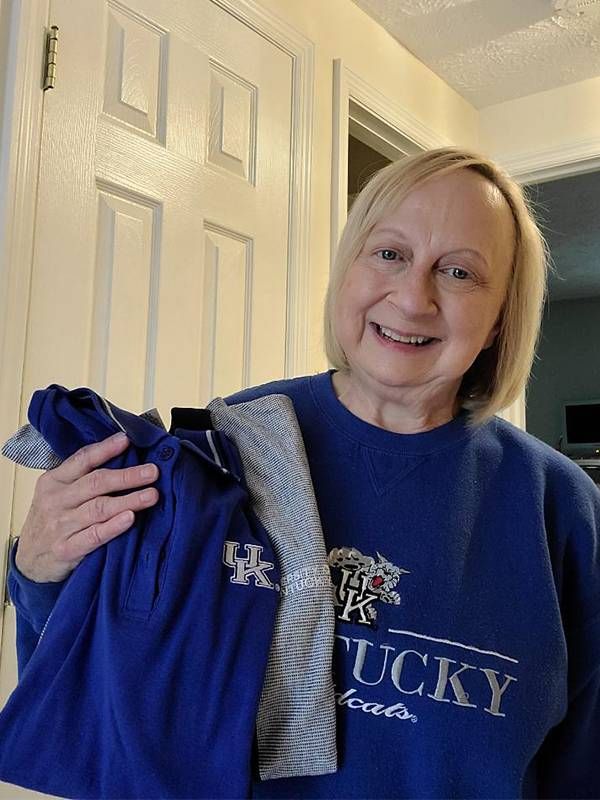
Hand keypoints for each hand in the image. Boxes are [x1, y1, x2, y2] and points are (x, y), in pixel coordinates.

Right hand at [15, 432, 159, 582]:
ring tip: (152, 495)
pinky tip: (130, 519)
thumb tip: (121, 457)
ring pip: (99, 508)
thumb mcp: (57, 493)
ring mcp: (60, 526)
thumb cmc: (51, 520)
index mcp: (54, 481)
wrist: (27, 560)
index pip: (82, 460)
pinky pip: (93, 536)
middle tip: (152, 472)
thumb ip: (81, 477)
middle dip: (127, 476)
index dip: (105, 449)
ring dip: (128, 500)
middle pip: (96, 483)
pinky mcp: (65, 550)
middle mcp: (56, 500)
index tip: (127, 440)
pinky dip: (112, 527)